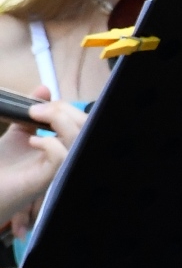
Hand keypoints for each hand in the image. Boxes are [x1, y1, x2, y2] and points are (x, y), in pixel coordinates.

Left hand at [0, 88, 84, 227]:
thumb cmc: (2, 166)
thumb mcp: (17, 134)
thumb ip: (30, 114)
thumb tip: (44, 88)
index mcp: (63, 146)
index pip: (82, 123)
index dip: (66, 108)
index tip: (41, 101)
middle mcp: (66, 157)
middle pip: (87, 128)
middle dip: (65, 111)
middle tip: (37, 109)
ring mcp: (59, 169)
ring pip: (79, 140)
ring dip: (60, 122)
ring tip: (34, 117)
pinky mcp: (47, 179)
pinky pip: (62, 157)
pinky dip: (50, 143)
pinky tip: (33, 142)